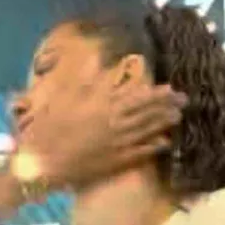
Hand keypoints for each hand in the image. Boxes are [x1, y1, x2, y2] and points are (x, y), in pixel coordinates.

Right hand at [20, 80, 185, 190]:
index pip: (135, 97)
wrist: (40, 164)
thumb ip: (82, 79)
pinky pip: (138, 154)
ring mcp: (115, 145)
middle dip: (166, 106)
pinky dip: (152, 148)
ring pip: (145, 132)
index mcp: (101, 106)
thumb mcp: (60, 97)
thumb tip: (98, 60)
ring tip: (178, 117)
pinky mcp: (112, 163)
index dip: (155, 93)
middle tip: (185, 101)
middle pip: (146, 113)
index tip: (170, 87)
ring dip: (163, 124)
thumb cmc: (46, 129)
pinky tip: (164, 143)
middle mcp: (113, 124)